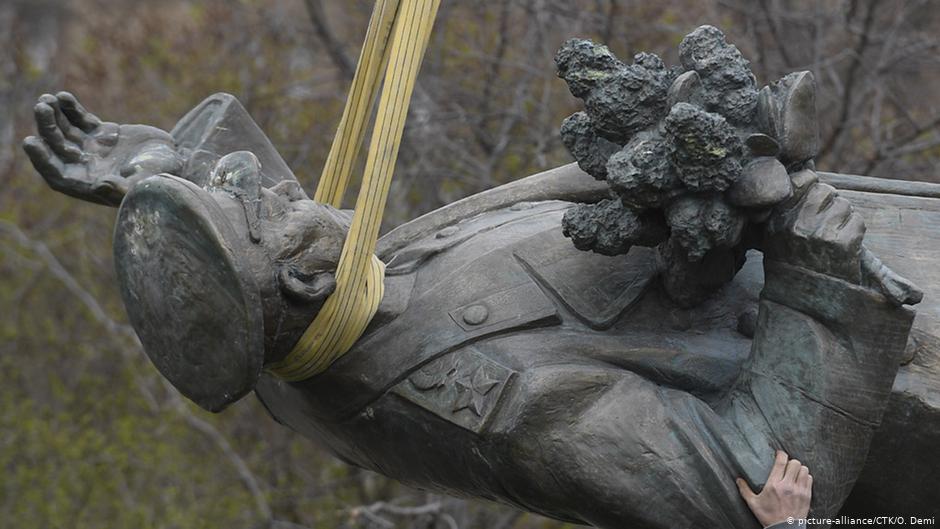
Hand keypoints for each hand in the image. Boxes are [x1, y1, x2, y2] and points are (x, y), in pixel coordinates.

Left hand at [22, 92, 182, 205]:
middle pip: (57, 148)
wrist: (178, 159)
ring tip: (48, 98)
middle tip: (42, 107)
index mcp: (90, 184)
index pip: (56, 174)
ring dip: (54, 116)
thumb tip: (100, 186)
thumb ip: (122, 188)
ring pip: (64, 131)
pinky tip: (64, 96)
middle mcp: (86, 167)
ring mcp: (93, 149)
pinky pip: (80, 120)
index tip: (31, 141)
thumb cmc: (162, 176)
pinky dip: (71, 108)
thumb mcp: (144, 182)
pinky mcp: (102, 133)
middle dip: (47, 128)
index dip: (41, 160)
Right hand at [737, 450, 811, 526]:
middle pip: (795, 463)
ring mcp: (799, 490)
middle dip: (790, 462)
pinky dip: (805, 477)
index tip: (779, 453)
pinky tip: (800, 480)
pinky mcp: (807, 496)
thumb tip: (738, 480)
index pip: (781, 462)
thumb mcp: (753, 503)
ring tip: (794, 472)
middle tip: (786, 465)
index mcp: (774, 485)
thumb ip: (745, 490)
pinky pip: (810, 479)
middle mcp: (788, 486)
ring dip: (799, 469)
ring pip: (804, 470)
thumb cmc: (769, 517)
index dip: (781, 454)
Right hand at [762, 170, 864, 282]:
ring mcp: (820, 234)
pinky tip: (844, 246)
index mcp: (778, 220)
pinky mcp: (843, 244)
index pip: (801, 181)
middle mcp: (797, 225)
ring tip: (834, 235)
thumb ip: (786, 209)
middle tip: (827, 221)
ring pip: (843, 204)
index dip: (812, 185)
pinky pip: (857, 220)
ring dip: (843, 217)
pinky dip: (855, 231)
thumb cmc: (790, 266)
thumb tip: (808, 175)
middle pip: (825, 190)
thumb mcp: (775, 237)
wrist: (803, 303)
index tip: (813, 197)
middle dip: (830, 202)